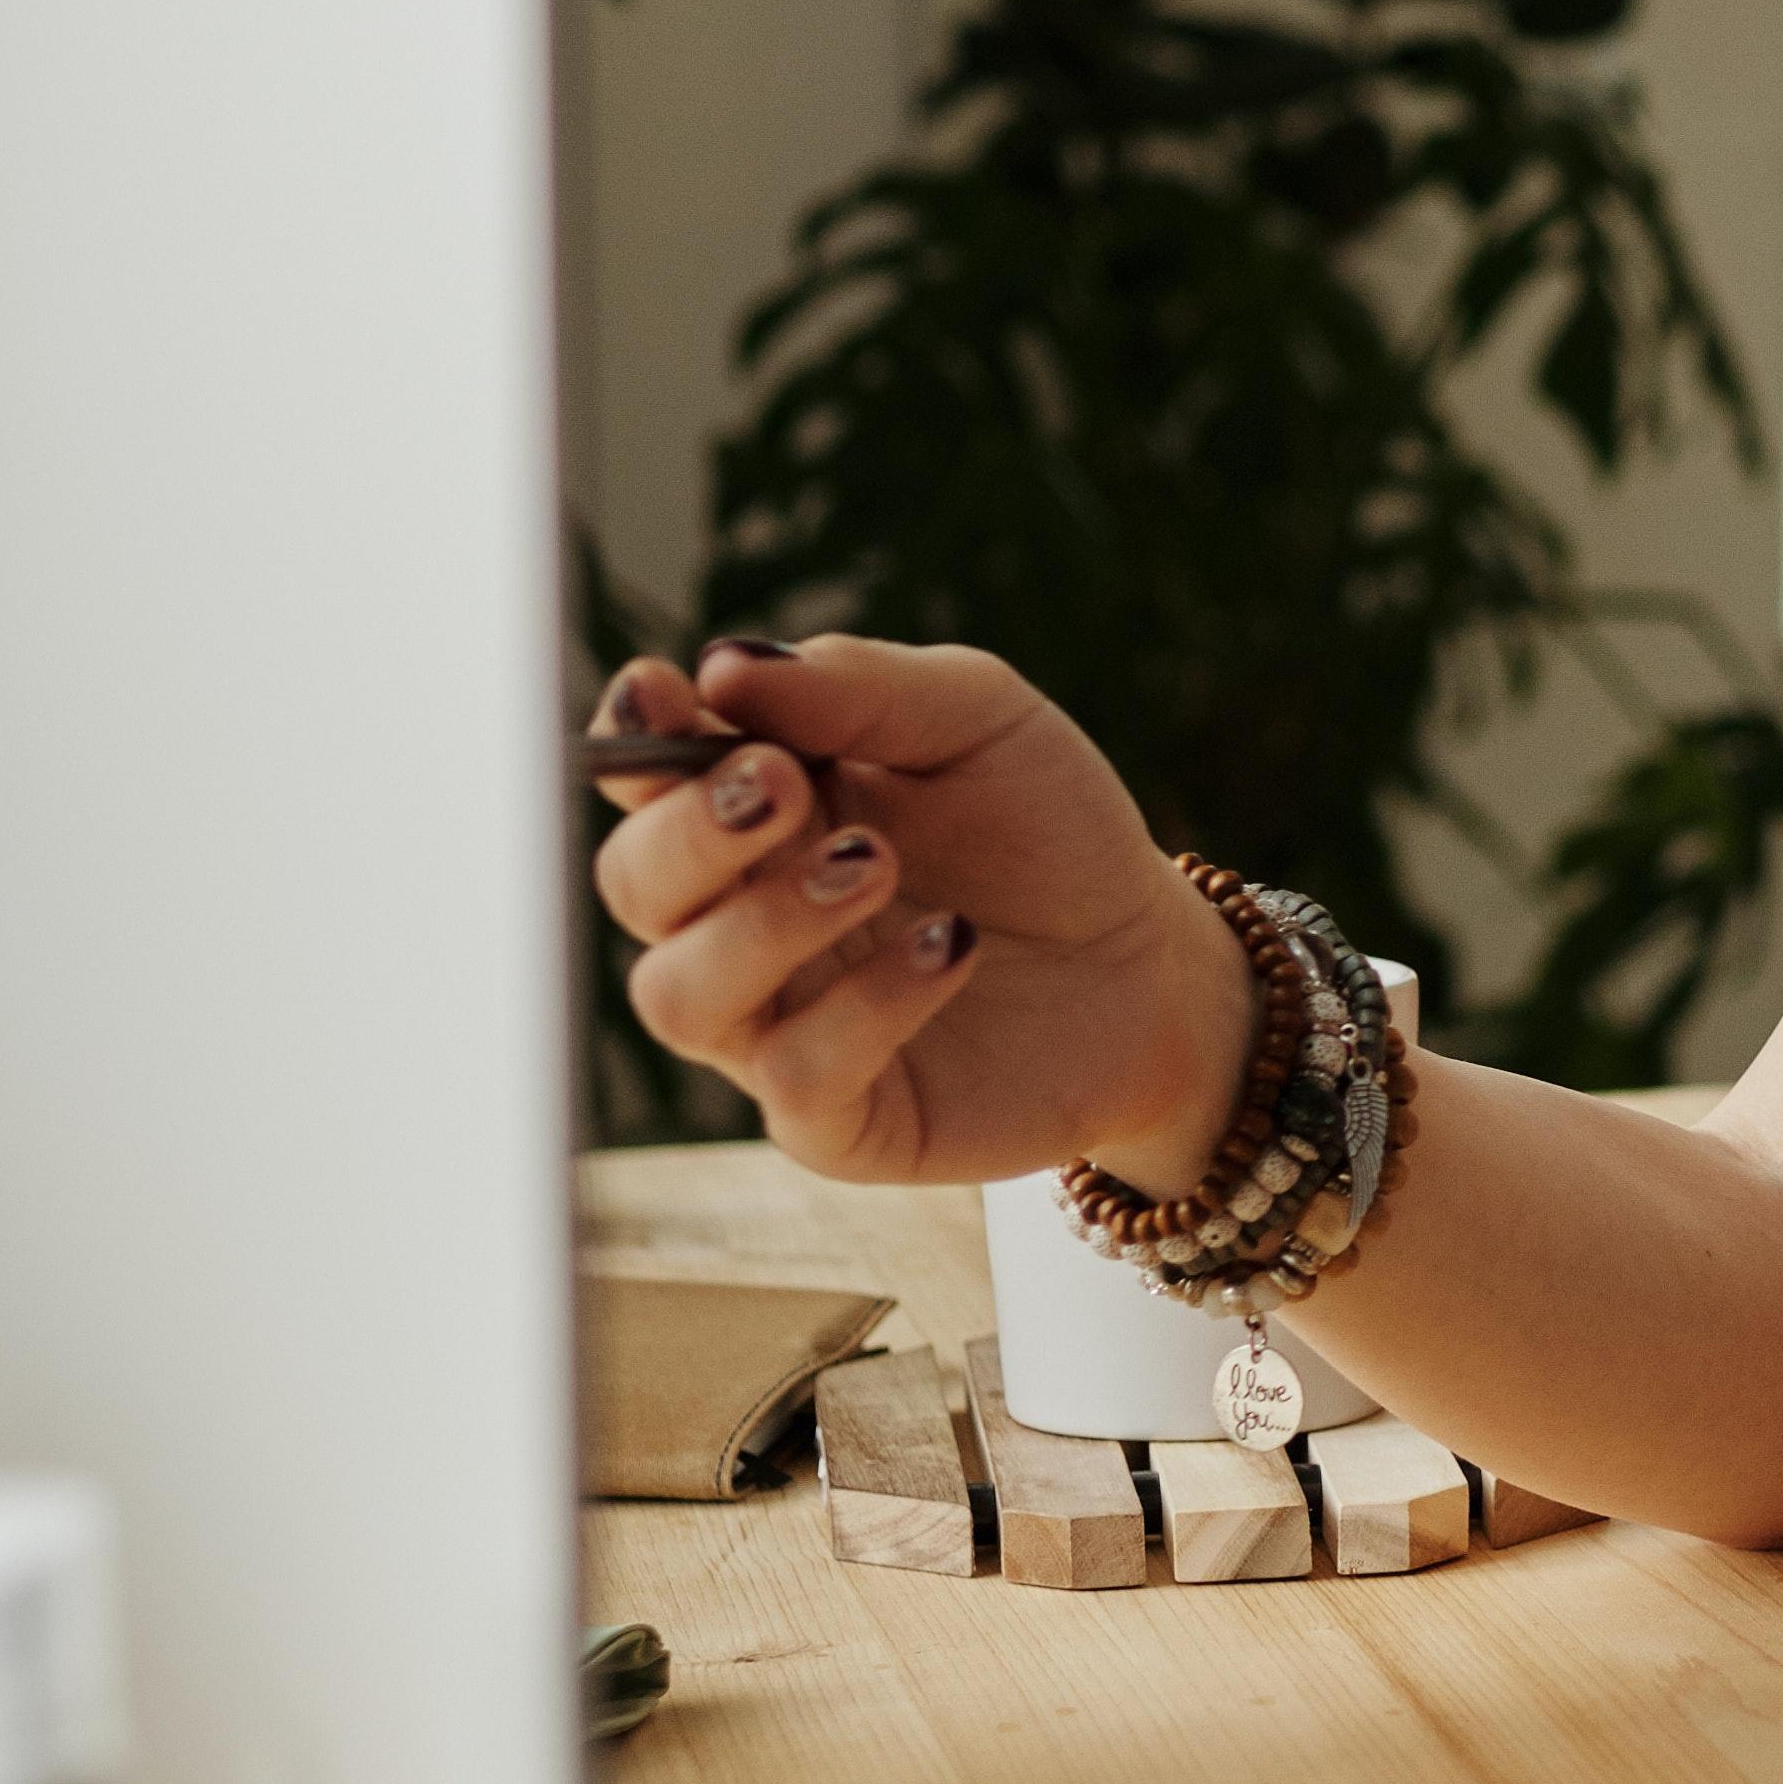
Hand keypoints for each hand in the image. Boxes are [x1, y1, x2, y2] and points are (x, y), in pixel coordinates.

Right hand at [581, 634, 1247, 1185]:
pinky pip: (795, 1076)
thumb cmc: (1047, 830)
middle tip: (786, 786)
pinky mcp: (840, 1119)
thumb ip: (856, 686)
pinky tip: (953, 944)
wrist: (1151, 960)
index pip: (641, 777)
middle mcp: (737, 922)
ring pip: (680, 997)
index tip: (666, 695)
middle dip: (690, 833)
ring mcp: (777, 1026)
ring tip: (877, 864)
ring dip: (765, 923)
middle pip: (631, 887)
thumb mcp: (975, 719)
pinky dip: (868, 1004)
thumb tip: (723, 664)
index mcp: (752, 812)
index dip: (631, 738)